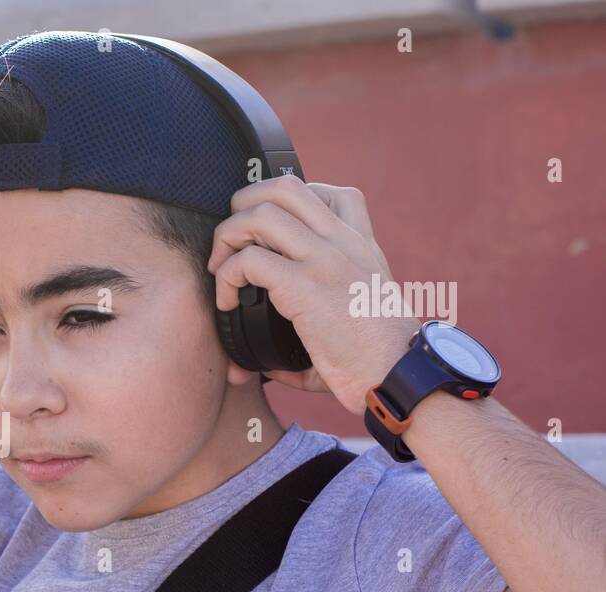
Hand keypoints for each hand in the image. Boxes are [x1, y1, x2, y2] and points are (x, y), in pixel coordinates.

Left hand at [206, 174, 420, 415]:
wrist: (400, 373)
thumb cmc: (378, 359)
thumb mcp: (357, 320)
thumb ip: (318, 321)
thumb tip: (268, 363)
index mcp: (361, 245)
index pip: (327, 192)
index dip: (285, 206)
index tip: (268, 239)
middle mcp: (344, 242)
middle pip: (283, 187)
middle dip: (243, 208)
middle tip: (231, 245)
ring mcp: (325, 259)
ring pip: (260, 214)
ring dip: (228, 238)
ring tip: (222, 272)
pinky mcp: (305, 286)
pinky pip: (249, 260)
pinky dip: (227, 277)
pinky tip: (228, 303)